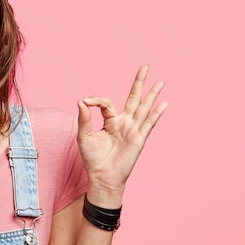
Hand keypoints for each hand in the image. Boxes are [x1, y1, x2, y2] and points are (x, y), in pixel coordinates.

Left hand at [76, 65, 166, 205]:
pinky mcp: (138, 138)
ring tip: (160, 82)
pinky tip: (163, 103)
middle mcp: (124, 123)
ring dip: (152, 94)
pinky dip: (155, 113)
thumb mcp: (84, 136)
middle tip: (145, 67)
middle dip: (139, 83)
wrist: (102, 177)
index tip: (86, 101)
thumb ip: (84, 119)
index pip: (106, 103)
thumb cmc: (93, 159)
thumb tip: (81, 101)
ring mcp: (133, 130)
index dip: (96, 100)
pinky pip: (148, 123)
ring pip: (143, 108)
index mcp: (110, 121)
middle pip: (133, 98)